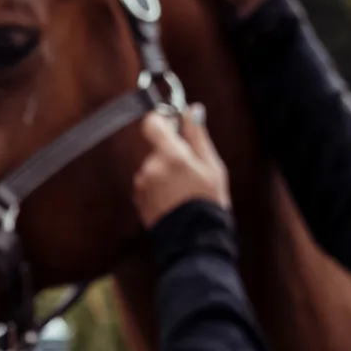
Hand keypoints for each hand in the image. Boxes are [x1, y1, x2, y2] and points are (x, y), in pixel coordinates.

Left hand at [133, 104, 229, 225]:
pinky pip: (148, 184)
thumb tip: (193, 110)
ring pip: (153, 167)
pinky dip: (159, 187)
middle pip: (156, 148)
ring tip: (184, 191)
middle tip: (191, 172)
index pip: (151, 123)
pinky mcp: (139, 199)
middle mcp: (151, 167)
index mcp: (171, 156)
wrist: (194, 241)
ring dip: (165, 173)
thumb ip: (198, 136)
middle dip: (171, 154)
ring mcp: (142, 184)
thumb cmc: (208, 202)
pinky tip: (174, 200)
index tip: (173, 126)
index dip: (161, 121)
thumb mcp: (212, 166)